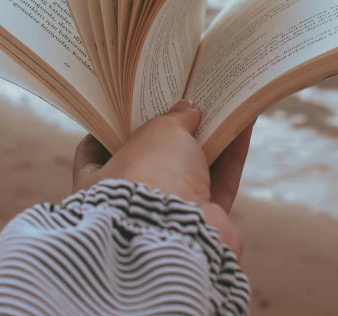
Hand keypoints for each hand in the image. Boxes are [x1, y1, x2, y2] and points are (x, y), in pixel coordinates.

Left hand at [72, 100, 253, 260]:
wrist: (177, 236)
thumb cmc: (150, 176)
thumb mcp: (160, 131)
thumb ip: (175, 117)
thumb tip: (189, 108)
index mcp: (96, 183)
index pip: (93, 151)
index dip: (111, 126)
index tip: (128, 106)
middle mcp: (128, 203)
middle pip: (151, 160)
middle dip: (169, 131)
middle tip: (183, 100)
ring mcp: (166, 216)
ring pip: (190, 171)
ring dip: (207, 139)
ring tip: (222, 105)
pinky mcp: (203, 227)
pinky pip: (219, 184)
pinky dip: (231, 155)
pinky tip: (243, 125)